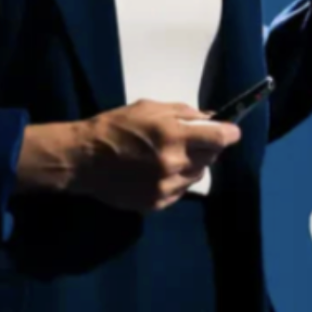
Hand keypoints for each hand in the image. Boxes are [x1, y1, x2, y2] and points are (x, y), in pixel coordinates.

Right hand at [67, 100, 241, 212]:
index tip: (229, 131)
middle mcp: (173, 164)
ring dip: (192, 166)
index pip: (220, 138)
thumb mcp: (149, 108)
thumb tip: (210, 118)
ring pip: (197, 176)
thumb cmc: (115, 127)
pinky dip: (177, 182)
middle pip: (211, 158)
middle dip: (207, 147)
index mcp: (172, 136)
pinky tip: (159, 173)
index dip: (229, 133)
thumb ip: (183, 113)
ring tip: (172, 157)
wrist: (82, 160)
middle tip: (192, 141)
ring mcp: (165, 188)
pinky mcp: (156, 204)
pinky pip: (180, 192)